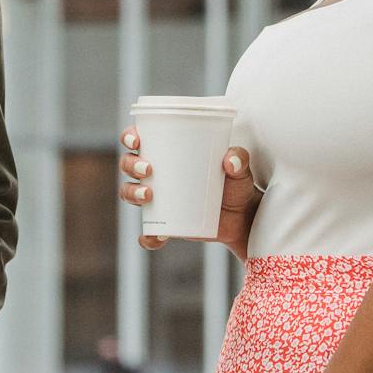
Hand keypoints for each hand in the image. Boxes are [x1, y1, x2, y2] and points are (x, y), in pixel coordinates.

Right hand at [117, 128, 261, 260]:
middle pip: (128, 164)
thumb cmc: (237, 185)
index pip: (139, 138)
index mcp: (169, 152)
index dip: (129, 135)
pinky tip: (157, 237)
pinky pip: (148, 232)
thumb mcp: (241, 169)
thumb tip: (230, 159)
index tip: (136, 140)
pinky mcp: (165, 224)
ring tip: (149, 195)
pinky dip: (148, 237)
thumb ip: (239, 159)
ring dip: (131, 193)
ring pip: (129, 193)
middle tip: (148, 170)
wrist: (243, 218)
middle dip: (131, 165)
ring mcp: (159, 199)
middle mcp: (158, 173)